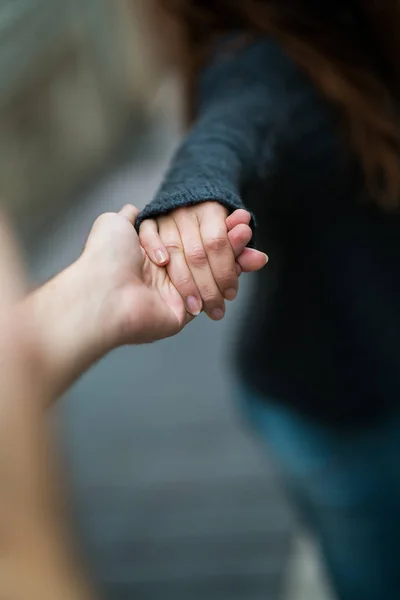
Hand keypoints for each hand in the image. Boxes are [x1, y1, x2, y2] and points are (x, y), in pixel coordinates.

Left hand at [82, 205, 264, 345]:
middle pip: (204, 254)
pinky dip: (231, 273)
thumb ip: (127, 217)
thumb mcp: (114, 225)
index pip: (189, 238)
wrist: (103, 292)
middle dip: (227, 239)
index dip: (209, 227)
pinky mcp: (185, 311)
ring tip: (247, 231)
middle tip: (246, 225)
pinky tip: (248, 256)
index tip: (229, 216)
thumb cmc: (105, 257)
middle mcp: (163, 274)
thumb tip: (132, 209)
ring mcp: (175, 293)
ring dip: (234, 252)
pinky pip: (213, 291)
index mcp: (150, 255)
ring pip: (212, 271)